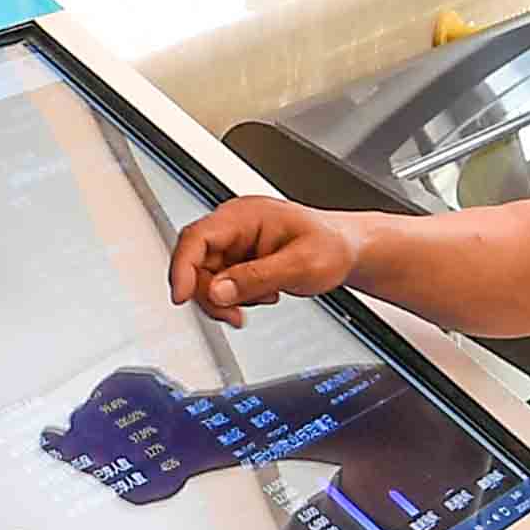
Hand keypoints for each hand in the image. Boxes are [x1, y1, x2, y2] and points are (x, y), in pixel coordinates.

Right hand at [166, 196, 356, 319]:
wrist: (347, 249)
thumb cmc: (333, 245)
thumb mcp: (301, 264)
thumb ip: (257, 278)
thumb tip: (218, 291)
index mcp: (244, 216)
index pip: (197, 237)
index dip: (182, 267)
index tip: (182, 296)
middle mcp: (233, 228)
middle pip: (195, 263)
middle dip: (210, 294)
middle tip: (235, 314)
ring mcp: (234, 244)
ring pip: (205, 278)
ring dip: (225, 299)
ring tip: (261, 300)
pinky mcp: (238, 261)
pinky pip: (220, 285)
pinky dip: (235, 299)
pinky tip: (262, 296)